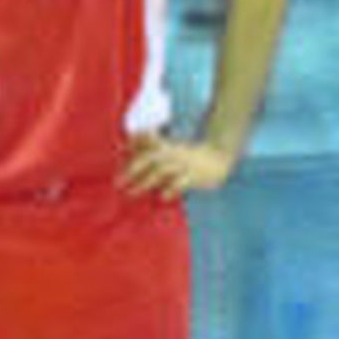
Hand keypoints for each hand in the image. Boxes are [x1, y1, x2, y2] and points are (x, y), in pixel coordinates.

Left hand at [120, 134, 235, 198]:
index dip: (133, 145)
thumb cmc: (190, 155)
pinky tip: (163, 196)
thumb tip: (126, 143)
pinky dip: (172, 189)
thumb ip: (148, 144)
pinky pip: (182, 182)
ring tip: (131, 192)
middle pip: (152, 157)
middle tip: (118, 182)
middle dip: (134, 167)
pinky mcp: (196, 176)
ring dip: (146, 181)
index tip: (119, 153)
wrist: (220, 156)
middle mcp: (175, 153)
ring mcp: (185, 164)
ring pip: (163, 170)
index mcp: (168, 145)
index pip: (148, 142)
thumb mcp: (170, 147)